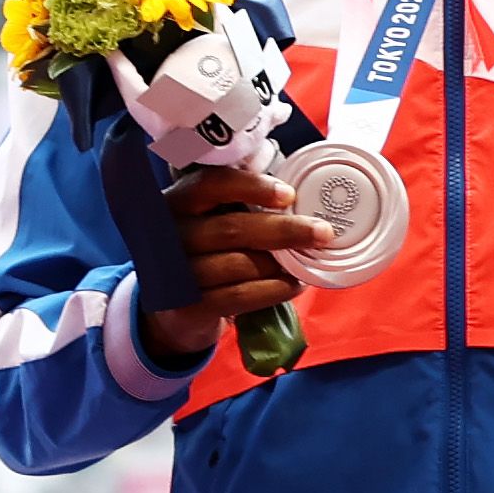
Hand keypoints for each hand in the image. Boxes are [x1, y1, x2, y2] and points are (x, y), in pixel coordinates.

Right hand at [135, 164, 324, 366]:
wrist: (177, 308)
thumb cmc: (207, 252)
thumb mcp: (210, 220)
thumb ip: (241, 206)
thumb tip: (299, 201)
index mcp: (177, 202)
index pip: (210, 184)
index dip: (250, 187)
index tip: (289, 195)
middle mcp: (171, 235)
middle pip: (231, 228)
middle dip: (284, 230)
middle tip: (322, 232)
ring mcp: (177, 273)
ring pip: (240, 264)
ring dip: (281, 264)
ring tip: (305, 262)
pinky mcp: (190, 306)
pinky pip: (241, 295)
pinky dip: (274, 290)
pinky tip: (292, 285)